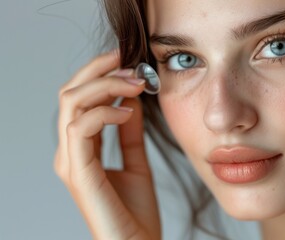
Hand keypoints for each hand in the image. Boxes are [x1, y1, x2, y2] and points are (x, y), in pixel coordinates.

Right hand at [54, 51, 160, 239]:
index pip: (80, 98)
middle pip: (70, 93)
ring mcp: (71, 162)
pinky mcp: (78, 173)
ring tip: (136, 83)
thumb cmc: (136, 211)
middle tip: (132, 63)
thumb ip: (129, 132)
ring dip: (105, 85)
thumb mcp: (136, 160)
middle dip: (100, 71)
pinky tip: (128, 111)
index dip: (101, 73)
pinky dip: (104, 112)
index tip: (129, 59)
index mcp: (82, 148)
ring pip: (71, 103)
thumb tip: (129, 99)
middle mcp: (70, 152)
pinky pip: (80, 128)